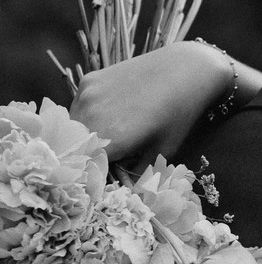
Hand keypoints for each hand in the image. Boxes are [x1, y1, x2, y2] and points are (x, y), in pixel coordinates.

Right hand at [70, 41, 230, 163]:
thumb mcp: (164, 151)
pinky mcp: (88, 80)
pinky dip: (88, 114)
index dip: (95, 175)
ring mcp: (87, 95)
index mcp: (110, 138)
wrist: (184, 70)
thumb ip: (140, 173)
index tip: (107, 178)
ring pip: (74, 126)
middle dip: (90, 156)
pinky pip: (79, 105)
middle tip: (112, 158)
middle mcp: (91, 115)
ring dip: (86, 135)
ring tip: (114, 134)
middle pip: (77, 147)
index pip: (86, 167)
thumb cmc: (179, 115)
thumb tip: (129, 193)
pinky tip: (113, 111)